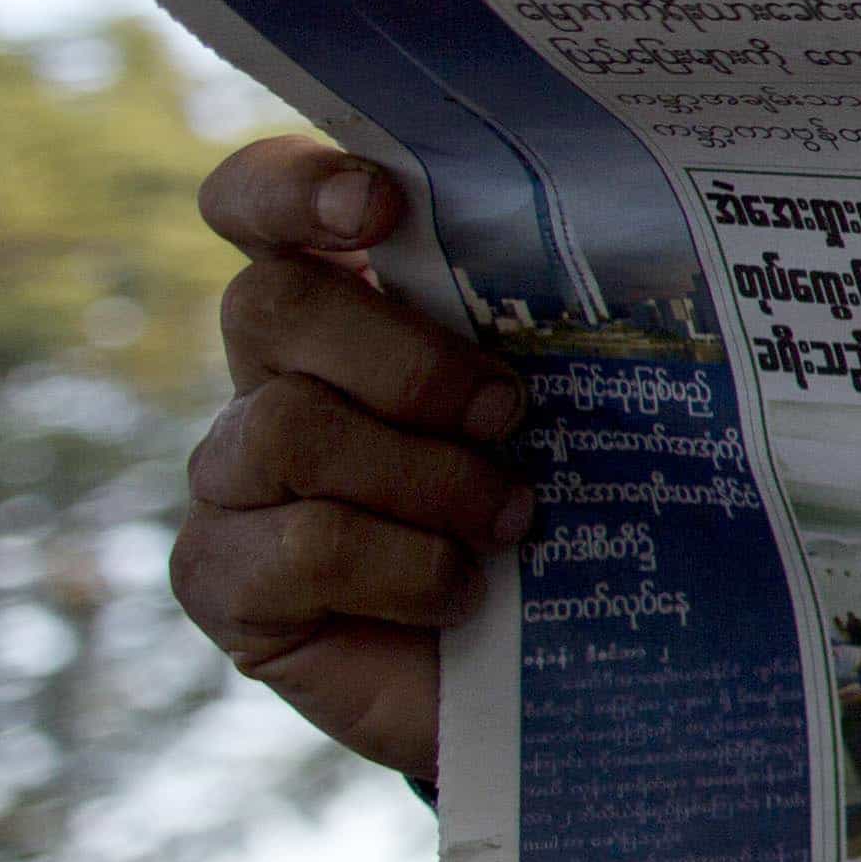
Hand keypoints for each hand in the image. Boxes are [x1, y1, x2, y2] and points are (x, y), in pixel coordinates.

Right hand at [177, 135, 533, 788]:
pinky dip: (403, 568)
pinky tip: (460, 594)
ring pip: (282, 427)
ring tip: (509, 520)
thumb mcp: (572, 403)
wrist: (550, 675)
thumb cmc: (568, 511)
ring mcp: (232, 479)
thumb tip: (636, 240)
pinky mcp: (223, 578)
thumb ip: (550, 324)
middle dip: (405, 359)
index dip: (293, 186)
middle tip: (508, 411)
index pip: (260, 203)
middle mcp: (270, 376)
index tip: (379, 207)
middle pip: (269, 304)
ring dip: (423, 476)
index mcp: (346, 303)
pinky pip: (297, 545)